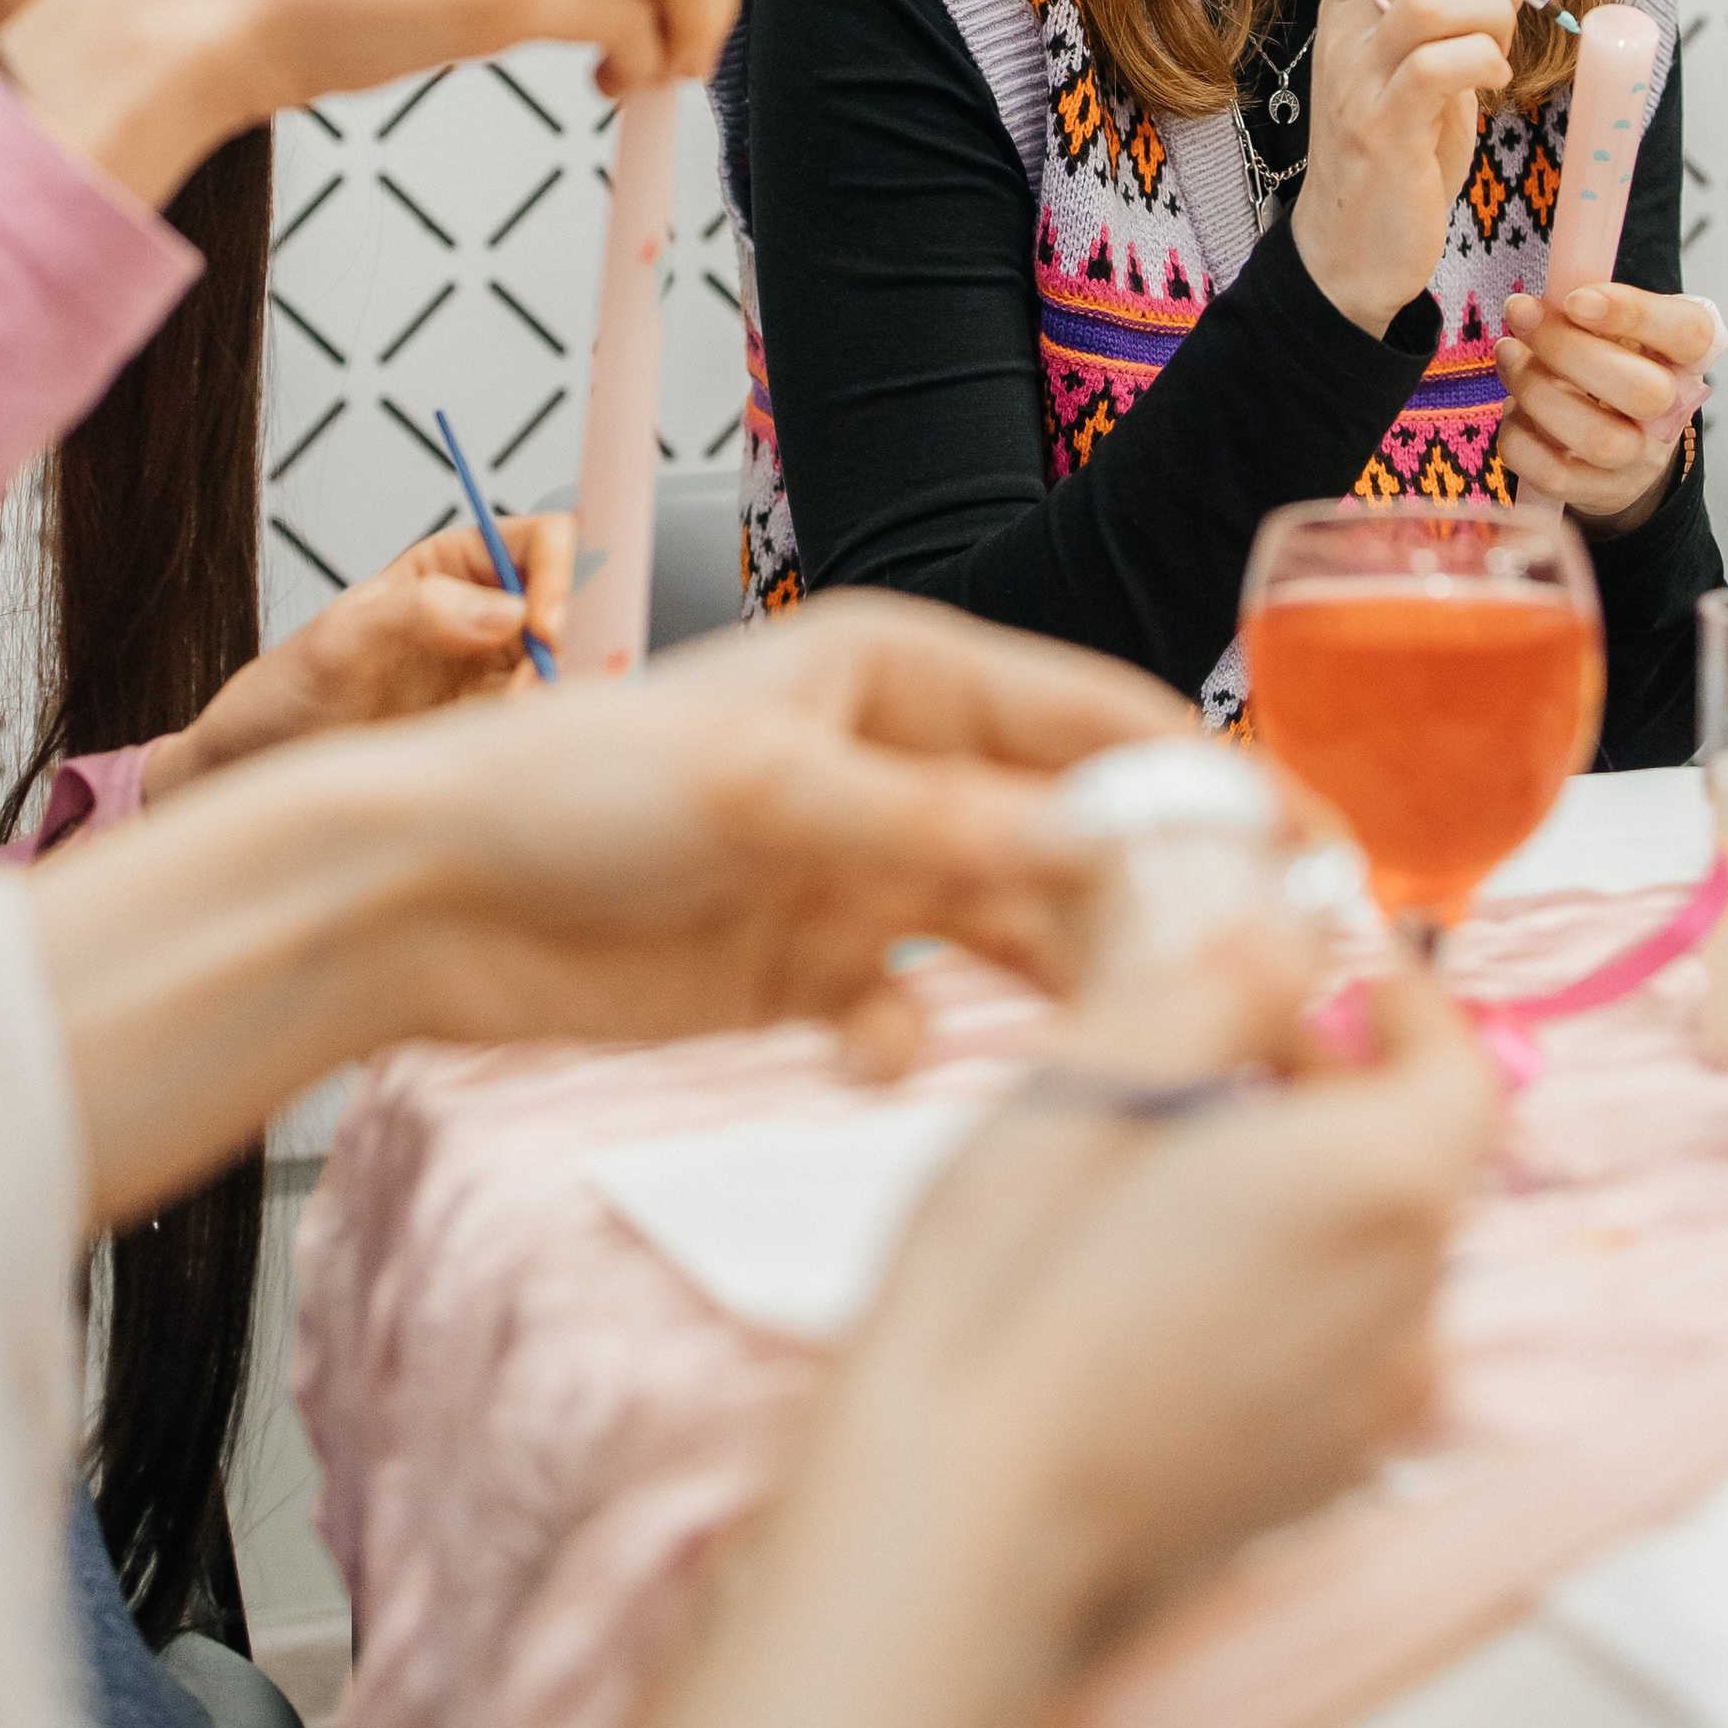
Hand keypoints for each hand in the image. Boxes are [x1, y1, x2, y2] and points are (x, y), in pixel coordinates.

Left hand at [34, 595, 1194, 1226]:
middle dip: (1144, 903)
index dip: (1206, 780)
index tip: (1305, 856)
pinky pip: (911, 1015)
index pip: (1098, 718)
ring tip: (1104, 1051)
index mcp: (903, 669)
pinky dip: (909, 1046)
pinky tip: (872, 1058)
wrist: (422, 897)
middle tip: (1232, 987)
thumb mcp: (768, 793)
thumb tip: (1106, 851)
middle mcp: (899, 760)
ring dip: (1048, 987)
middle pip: (1073, 832)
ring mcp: (858, 869)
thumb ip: (940, 825)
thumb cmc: (574, 790)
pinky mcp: (808, 971)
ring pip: (1008, 931)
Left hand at [137, 513, 574, 805]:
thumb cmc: (284, 696)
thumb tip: (506, 612)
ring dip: (557, 694)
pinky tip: (512, 745)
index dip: (561, 574)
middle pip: (574, 604)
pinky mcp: (493, 726)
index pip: (542, 541)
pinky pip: (547, 717)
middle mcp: (485, 612)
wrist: (258, 773)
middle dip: (571, 644)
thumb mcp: (337, 644)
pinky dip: (546, 729)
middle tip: (532, 689)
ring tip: (505, 724)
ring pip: (571, 666)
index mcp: (453, 565)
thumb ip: (417, 614)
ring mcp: (494, 672)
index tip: (545, 630)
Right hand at [645, 939, 1493, 1727]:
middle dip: (1345, 1083)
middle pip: (1420, 1162)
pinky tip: (1176, 1265)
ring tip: (1186, 1150)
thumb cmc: (1011, 1289)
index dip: (1409, 1005)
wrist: (959, 1515)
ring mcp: (1369, 1407)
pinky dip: (1294, 1275)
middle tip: (1230, 1038)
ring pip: (1379, 1253)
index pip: (1462, 1070)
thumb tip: (1281, 944)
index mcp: (1374, 1185)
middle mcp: (1406, 1304)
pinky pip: (1342, 1340)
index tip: (1342, 965)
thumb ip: (1213, 992)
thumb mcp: (1092, 1077)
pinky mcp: (1319, 1474)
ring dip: (1317, 1181)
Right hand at [1292, 0, 1523, 334]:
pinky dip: (1484, 62)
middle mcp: (1344, 28)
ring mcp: (1357, 78)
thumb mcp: (1421, 49)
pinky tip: (1492, 81)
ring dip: (1491, 15)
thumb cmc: (1398, 143)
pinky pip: (1439, 66)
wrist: (1351, 244)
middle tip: (1515, 8)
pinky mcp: (1382, 130)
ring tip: (1500, 48)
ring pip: (1430, 0)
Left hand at [1497, 281, 1716, 525]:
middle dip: (1568, 350)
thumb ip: (1586, 307)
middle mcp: (1673, 412)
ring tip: (1508, 355)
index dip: (1633, 313)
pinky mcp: (1598, 492)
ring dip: (1537, 389)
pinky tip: (1514, 410)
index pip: (1689, 334)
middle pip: (1644, 392)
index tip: (1575, 299)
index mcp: (1685, 356)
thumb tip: (1530, 309)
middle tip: (1522, 315)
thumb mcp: (1615, 327)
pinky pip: (1554, 475)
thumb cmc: (1612, 365)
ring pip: (1598, 438)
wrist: (1622, 443)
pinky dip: (1520, 437)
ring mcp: (1638, 460)